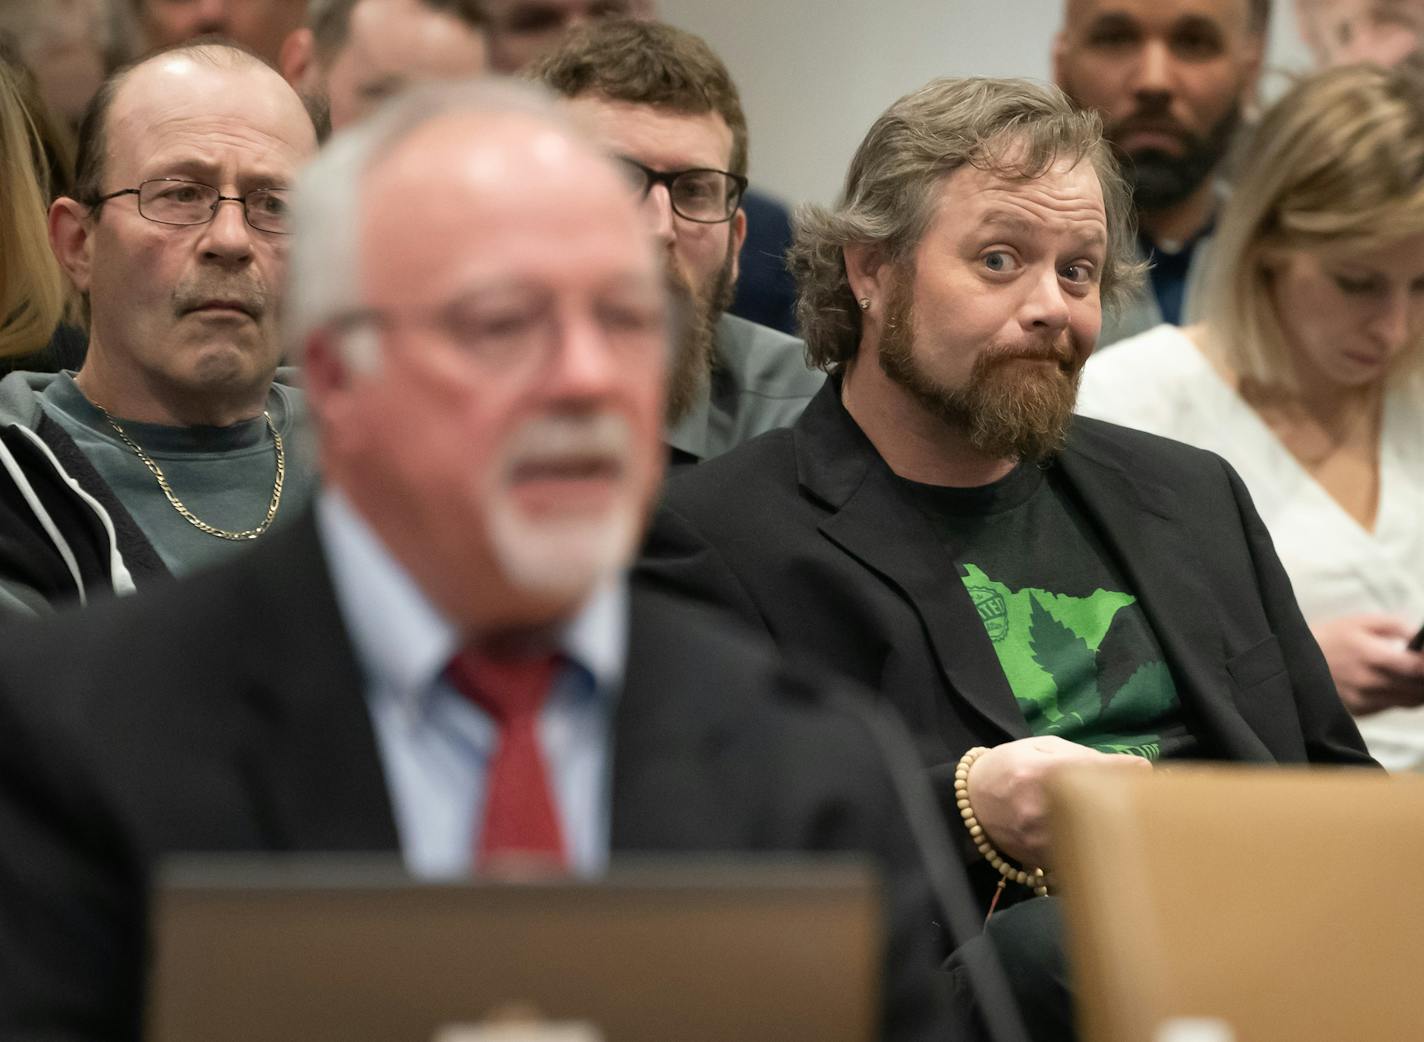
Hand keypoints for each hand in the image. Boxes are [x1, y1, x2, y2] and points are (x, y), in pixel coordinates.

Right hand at [966, 736, 1149, 868]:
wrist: (970, 799)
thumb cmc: (1011, 765)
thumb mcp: (1042, 747)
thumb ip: (1084, 756)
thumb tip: (1136, 767)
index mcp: (1040, 773)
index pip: (1093, 773)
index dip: (1125, 773)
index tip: (1147, 773)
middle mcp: (1038, 809)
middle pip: (1097, 813)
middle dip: (1124, 809)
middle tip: (1145, 804)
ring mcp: (1038, 840)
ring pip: (1090, 842)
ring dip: (1112, 835)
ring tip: (1127, 825)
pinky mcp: (1038, 862)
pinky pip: (1076, 858)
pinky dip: (1091, 851)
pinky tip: (1099, 843)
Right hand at [1311, 615, 1423, 715]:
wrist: (1293, 659)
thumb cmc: (1329, 638)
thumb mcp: (1360, 621)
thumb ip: (1395, 625)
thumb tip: (1419, 635)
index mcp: (1371, 655)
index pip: (1416, 667)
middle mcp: (1368, 681)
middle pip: (1417, 688)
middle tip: (1421, 668)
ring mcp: (1363, 699)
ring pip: (1408, 701)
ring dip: (1419, 691)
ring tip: (1416, 678)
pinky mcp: (1358, 710)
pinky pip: (1390, 707)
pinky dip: (1400, 698)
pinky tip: (1396, 685)